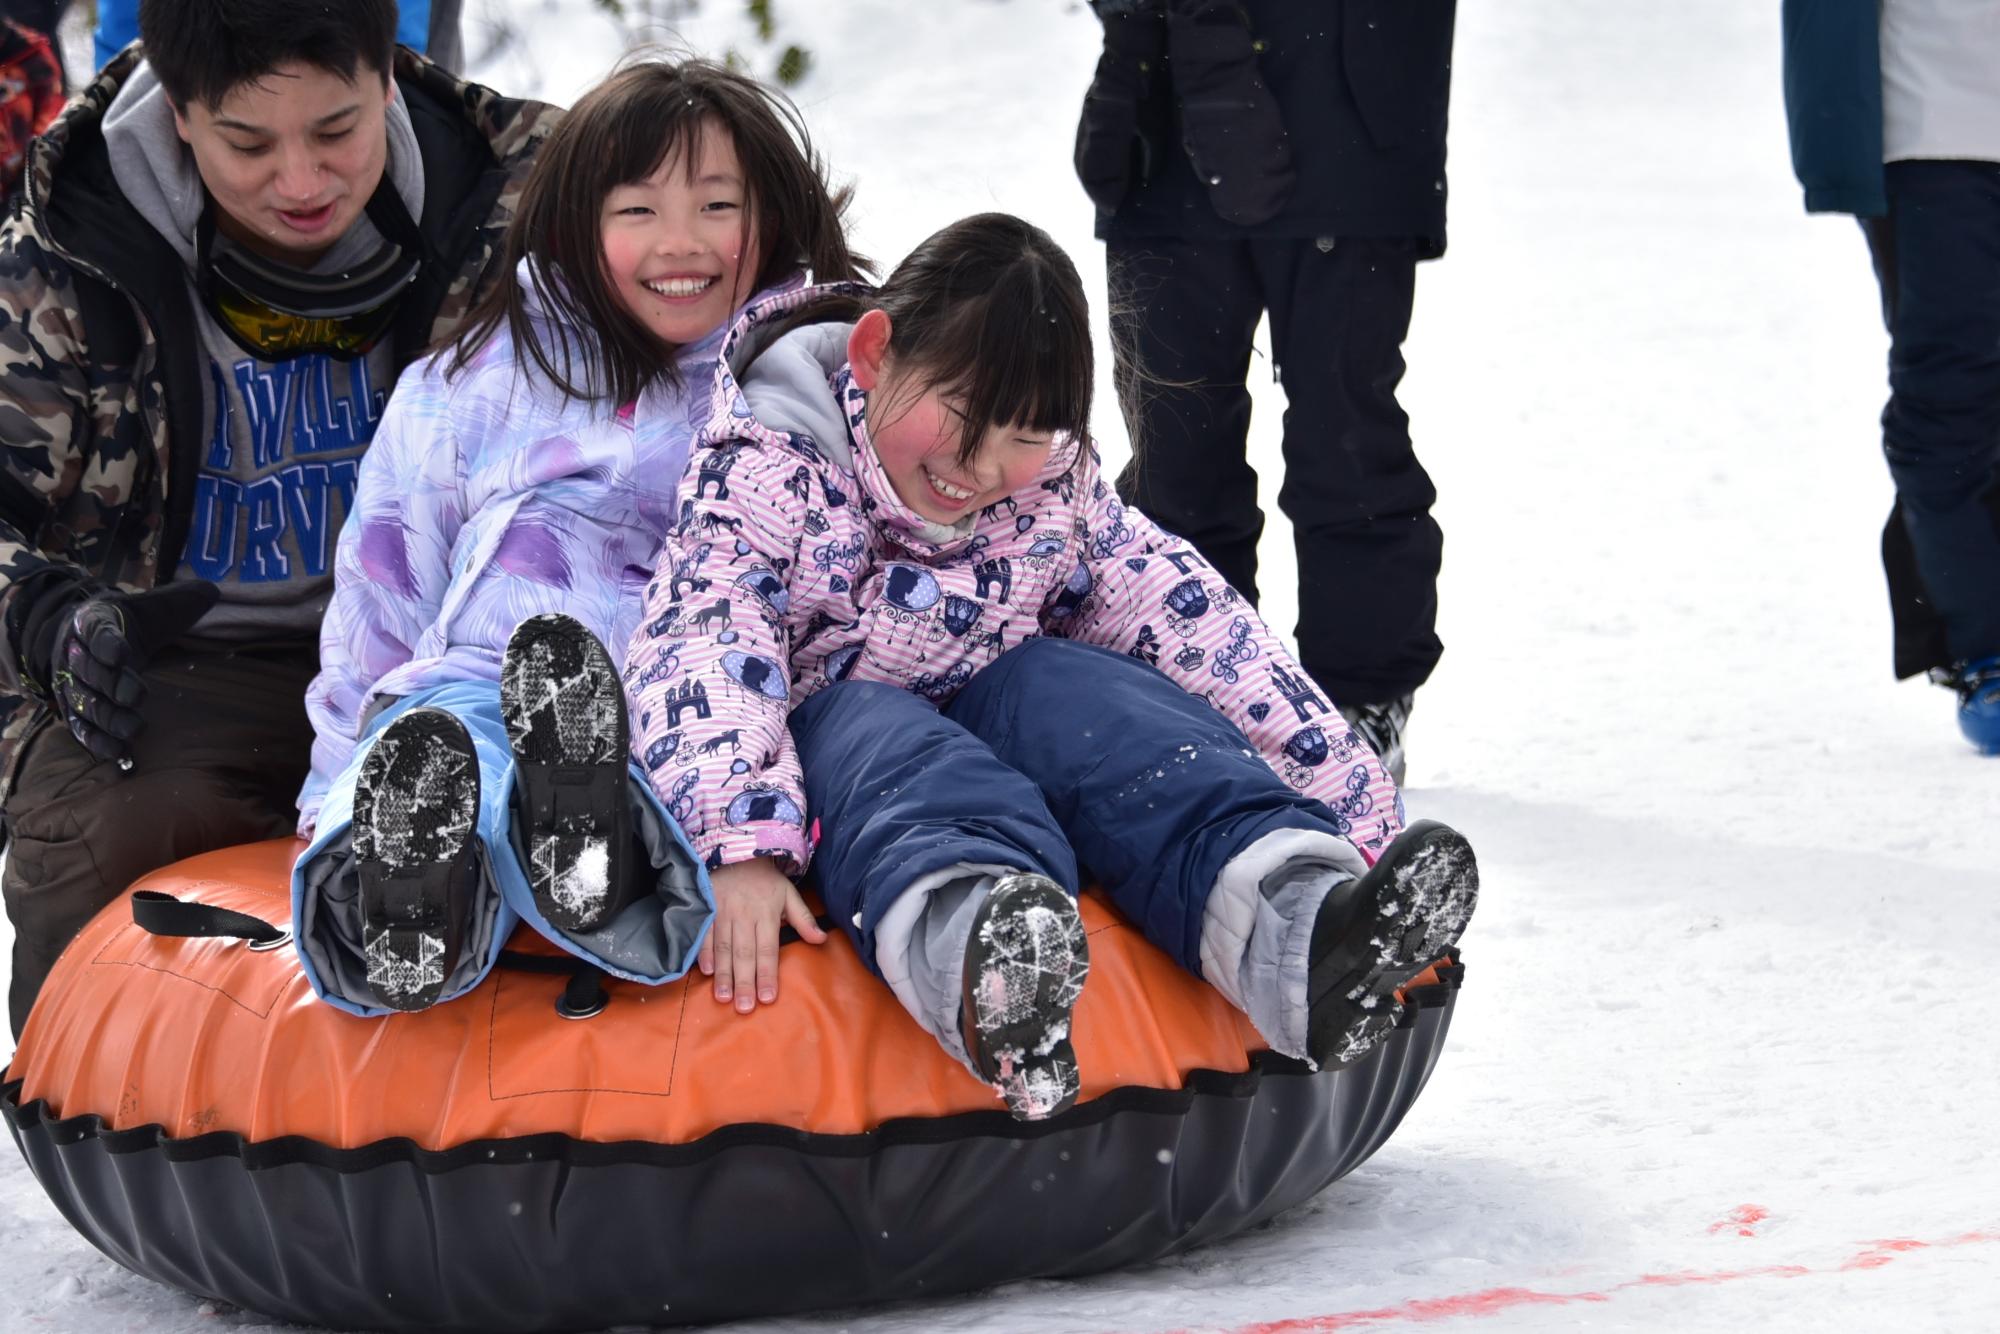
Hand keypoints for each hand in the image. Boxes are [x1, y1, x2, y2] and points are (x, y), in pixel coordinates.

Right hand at [44, 582, 219, 764]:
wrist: (89, 639)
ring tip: (134, 728)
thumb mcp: (151, 607)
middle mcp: (76, 653)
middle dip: (111, 684)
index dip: (107, 642)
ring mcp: (73, 684)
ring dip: (108, 717)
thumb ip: (180, 601)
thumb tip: (211, 591)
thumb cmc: (128, 623)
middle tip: (134, 696)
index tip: (121, 653)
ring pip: (84, 702)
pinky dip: (97, 741)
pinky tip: (118, 753)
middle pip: (90, 671)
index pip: (96, 630)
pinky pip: (81, 727)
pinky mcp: (75, 710)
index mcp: (94, 622)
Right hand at [702, 857, 827, 1013]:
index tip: (768, 998)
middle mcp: (745, 916)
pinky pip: (705, 935)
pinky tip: (707, 972)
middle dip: (745, 982)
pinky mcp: (707, 909)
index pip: (768, 950)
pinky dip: (705, 953)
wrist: (737, 853)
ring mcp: (723, 913)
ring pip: (725, 948)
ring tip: (725, 998)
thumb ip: (803, 919)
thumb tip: (821, 939)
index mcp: (767, 914)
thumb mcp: (789, 894)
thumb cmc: (765, 880)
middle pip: (745, 954)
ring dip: (724, 975)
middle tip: (745, 1007)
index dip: (768, 974)